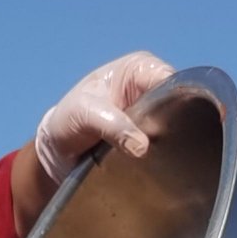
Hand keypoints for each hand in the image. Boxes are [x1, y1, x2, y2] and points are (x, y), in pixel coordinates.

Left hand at [35, 51, 175, 181]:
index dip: (176, 101)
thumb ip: (112, 125)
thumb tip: (142, 147)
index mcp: (139, 68)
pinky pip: (166, 148)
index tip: (167, 127)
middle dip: (173, 126)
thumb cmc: (68, 119)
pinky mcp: (151, 141)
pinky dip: (163, 158)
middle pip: (179, 105)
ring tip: (159, 161)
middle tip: (162, 148)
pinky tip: (158, 169)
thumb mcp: (85, 114)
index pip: (171, 80)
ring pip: (176, 129)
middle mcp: (151, 89)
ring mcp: (153, 117)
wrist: (56, 151)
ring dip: (168, 146)